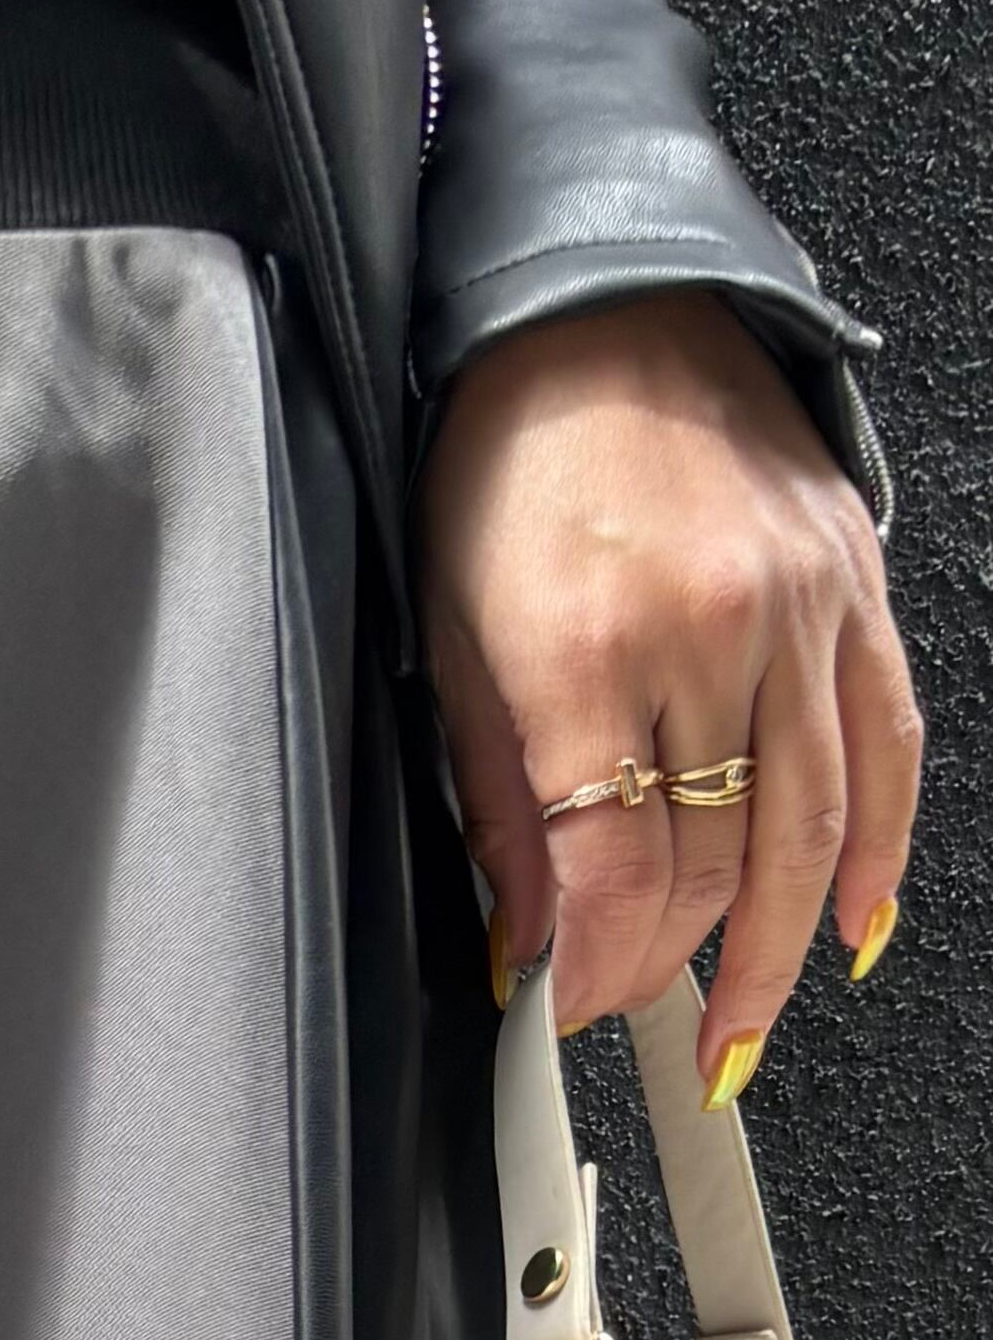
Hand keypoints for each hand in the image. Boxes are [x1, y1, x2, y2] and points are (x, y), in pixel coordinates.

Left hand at [421, 289, 919, 1101]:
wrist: (598, 313)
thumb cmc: (508, 461)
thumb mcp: (452, 643)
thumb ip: (500, 804)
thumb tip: (527, 935)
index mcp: (591, 651)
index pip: (617, 872)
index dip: (599, 968)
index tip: (570, 1009)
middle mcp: (712, 631)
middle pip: (715, 860)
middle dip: (671, 962)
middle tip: (634, 1010)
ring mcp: (798, 607)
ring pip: (812, 825)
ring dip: (778, 946)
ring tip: (743, 1027)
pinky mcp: (851, 583)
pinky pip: (886, 741)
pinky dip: (878, 845)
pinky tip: (854, 920)